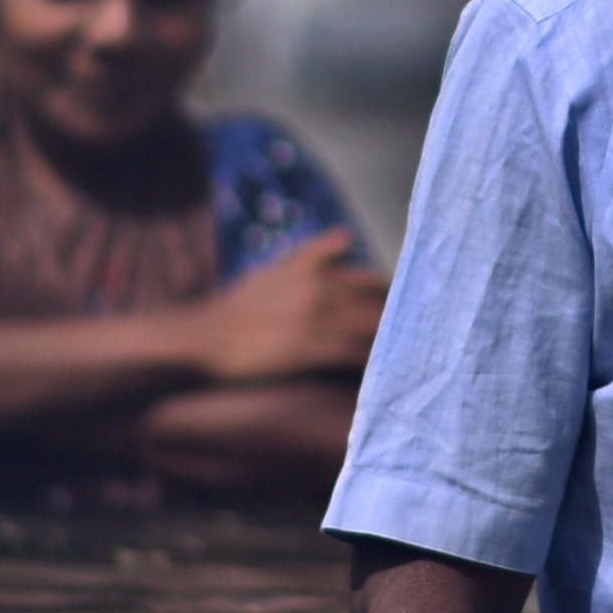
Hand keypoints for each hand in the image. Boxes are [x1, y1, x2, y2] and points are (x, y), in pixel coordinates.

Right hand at [182, 236, 387, 385]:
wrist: (203, 337)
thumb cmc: (238, 307)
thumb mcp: (276, 269)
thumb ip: (313, 255)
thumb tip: (346, 238)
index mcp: (311, 268)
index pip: (369, 277)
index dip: (389, 297)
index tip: (402, 310)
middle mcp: (318, 288)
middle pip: (379, 302)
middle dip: (398, 319)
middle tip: (409, 337)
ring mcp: (315, 319)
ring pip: (373, 327)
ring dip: (391, 341)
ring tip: (406, 358)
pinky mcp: (309, 350)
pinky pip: (355, 356)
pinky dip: (371, 364)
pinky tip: (381, 374)